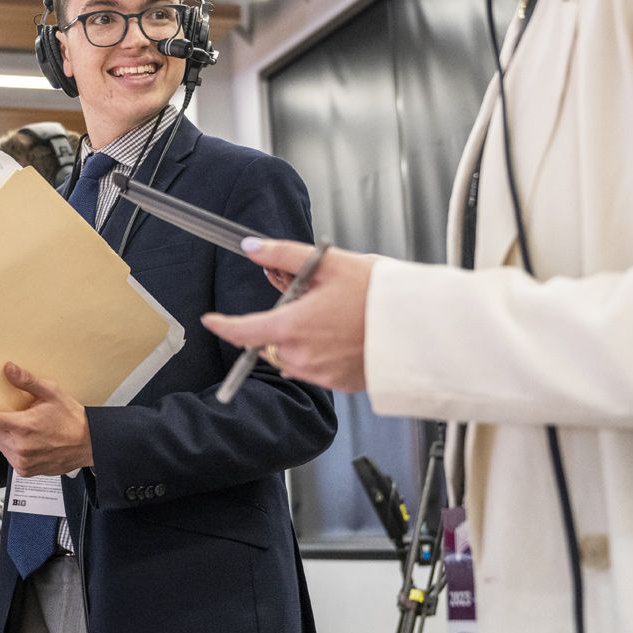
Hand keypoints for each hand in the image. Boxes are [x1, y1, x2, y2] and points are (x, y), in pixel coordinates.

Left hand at [0, 362, 92, 476]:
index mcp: (23, 427)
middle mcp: (19, 447)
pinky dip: (10, 446)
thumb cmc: (71, 418)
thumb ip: (27, 381)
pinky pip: (7, 455)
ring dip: (0, 433)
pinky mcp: (24, 471)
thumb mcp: (51, 393)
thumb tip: (8, 369)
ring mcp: (21, 461)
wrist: (88, 444)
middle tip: (3, 412)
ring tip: (18, 426)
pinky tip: (25, 439)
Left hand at [201, 237, 376, 391]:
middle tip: (309, 301)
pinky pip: (315, 369)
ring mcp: (321, 373)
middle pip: (270, 340)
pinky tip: (343, 336)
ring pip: (291, 355)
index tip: (211, 321)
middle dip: (279, 322)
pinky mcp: (340, 383)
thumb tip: (252, 248)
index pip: (242, 331)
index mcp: (293, 327)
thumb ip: (282, 255)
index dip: (222, 326)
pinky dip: (320, 353)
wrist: (421, 325)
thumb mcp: (329, 263)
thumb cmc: (379, 294)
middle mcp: (302, 356)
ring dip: (299, 339)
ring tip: (333, 317)